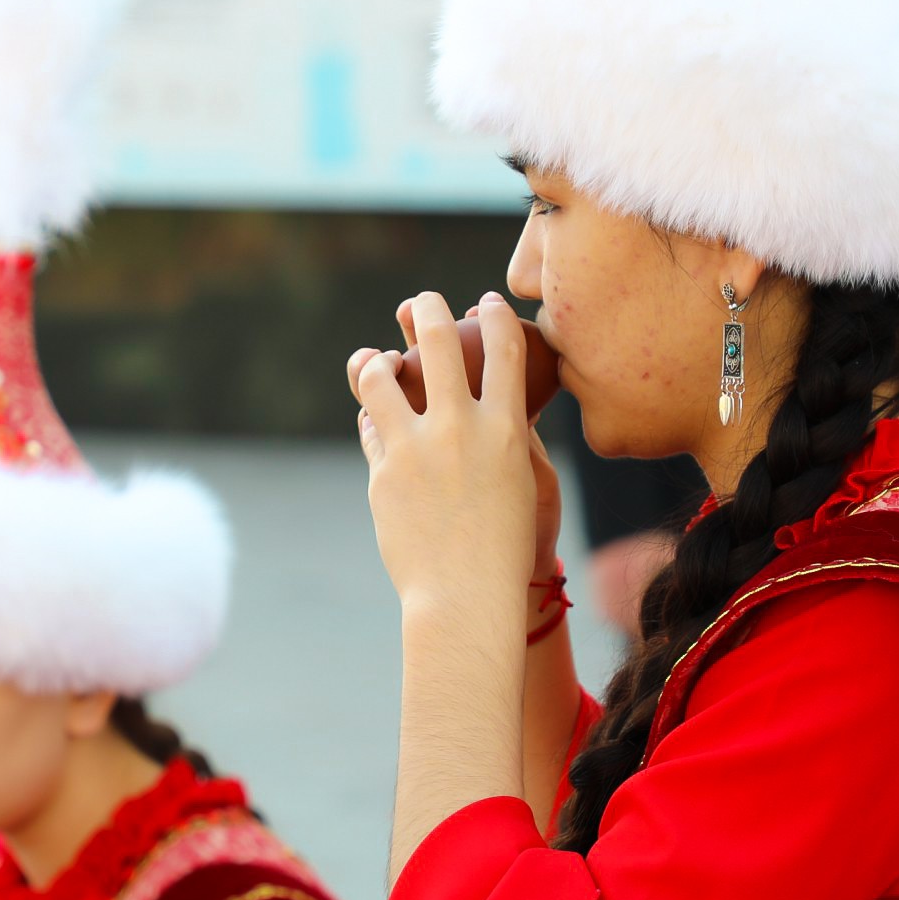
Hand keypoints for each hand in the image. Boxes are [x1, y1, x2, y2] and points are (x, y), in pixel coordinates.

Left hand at [348, 291, 538, 610]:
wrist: (466, 597)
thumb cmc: (508, 547)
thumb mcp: (528, 484)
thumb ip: (514, 438)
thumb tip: (501, 405)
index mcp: (507, 429)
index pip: (504, 349)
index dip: (494, 314)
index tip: (484, 301)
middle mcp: (459, 429)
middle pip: (437, 340)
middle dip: (427, 308)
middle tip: (420, 302)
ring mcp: (415, 449)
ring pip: (379, 377)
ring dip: (375, 362)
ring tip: (379, 362)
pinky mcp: (383, 473)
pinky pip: (370, 429)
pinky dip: (374, 422)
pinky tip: (378, 424)